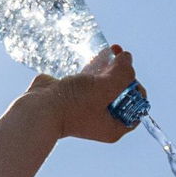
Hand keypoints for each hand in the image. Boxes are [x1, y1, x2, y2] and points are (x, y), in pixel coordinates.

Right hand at [21, 45, 141, 142]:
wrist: (38, 108)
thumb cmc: (73, 104)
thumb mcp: (106, 88)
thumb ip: (123, 74)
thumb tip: (128, 58)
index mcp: (113, 127)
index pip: (136, 109)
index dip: (137, 90)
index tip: (129, 76)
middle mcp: (102, 118)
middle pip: (122, 93)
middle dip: (124, 73)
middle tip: (122, 58)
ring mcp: (88, 105)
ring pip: (106, 83)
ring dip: (112, 66)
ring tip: (115, 49)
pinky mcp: (75, 93)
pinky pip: (91, 78)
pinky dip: (97, 66)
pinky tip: (100, 54)